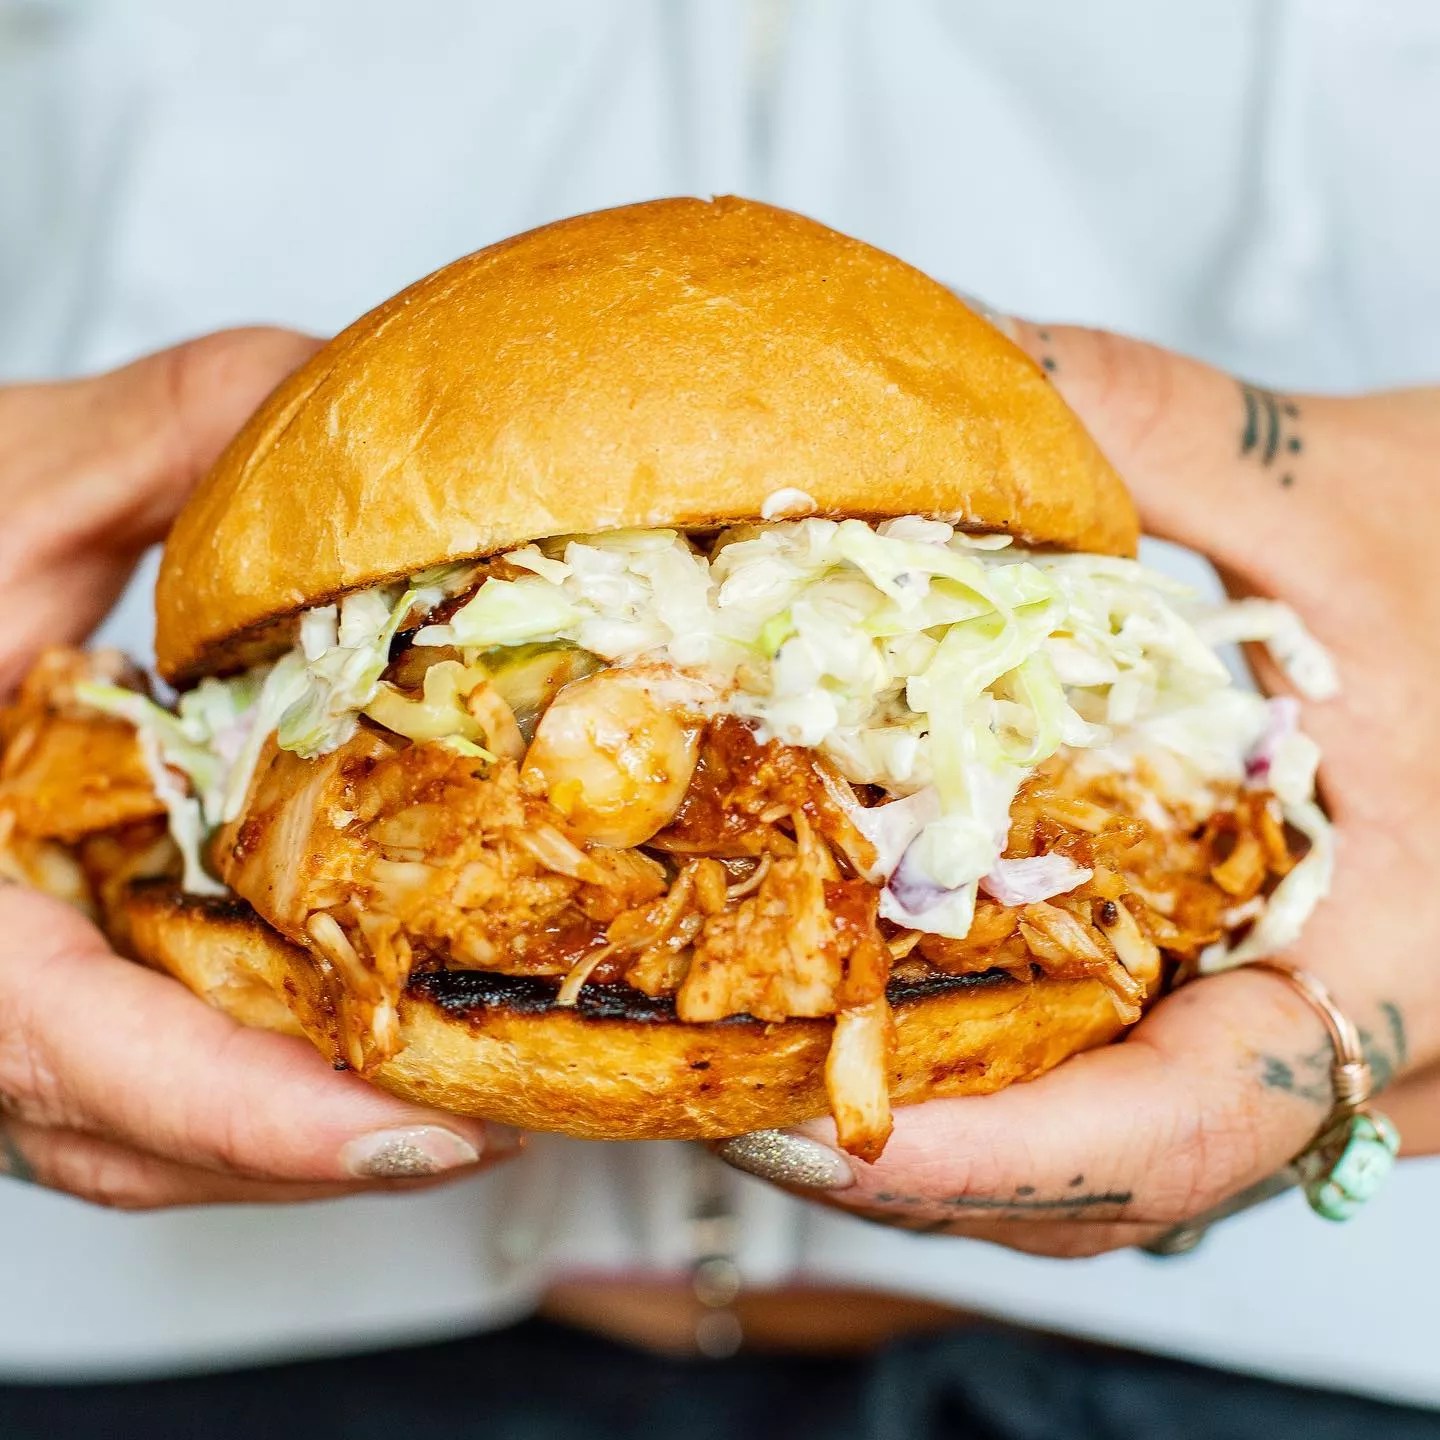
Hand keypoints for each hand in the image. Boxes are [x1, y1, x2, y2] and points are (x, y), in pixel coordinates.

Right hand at [0, 333, 519, 1206]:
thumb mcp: (5, 478)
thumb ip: (171, 437)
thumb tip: (358, 401)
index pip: (69, 1050)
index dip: (247, 1112)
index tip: (419, 1131)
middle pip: (139, 1134)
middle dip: (325, 1144)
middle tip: (509, 1115)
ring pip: (142, 1136)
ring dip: (308, 1134)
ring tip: (473, 1099)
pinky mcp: (33, 978)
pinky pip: (144, 1081)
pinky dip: (261, 1088)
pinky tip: (368, 1048)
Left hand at [722, 322, 1439, 1252]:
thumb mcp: (1347, 490)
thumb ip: (1152, 432)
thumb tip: (961, 357)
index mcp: (1404, 959)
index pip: (1177, 1129)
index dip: (973, 1166)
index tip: (797, 1131)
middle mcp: (1381, 1051)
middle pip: (1112, 1187)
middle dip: (912, 1164)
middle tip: (735, 1087)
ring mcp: (1343, 1053)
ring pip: (1124, 1165)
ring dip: (951, 1133)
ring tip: (787, 1055)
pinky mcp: (1306, 1020)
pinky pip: (1144, 1100)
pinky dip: (1018, 1084)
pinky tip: (912, 1006)